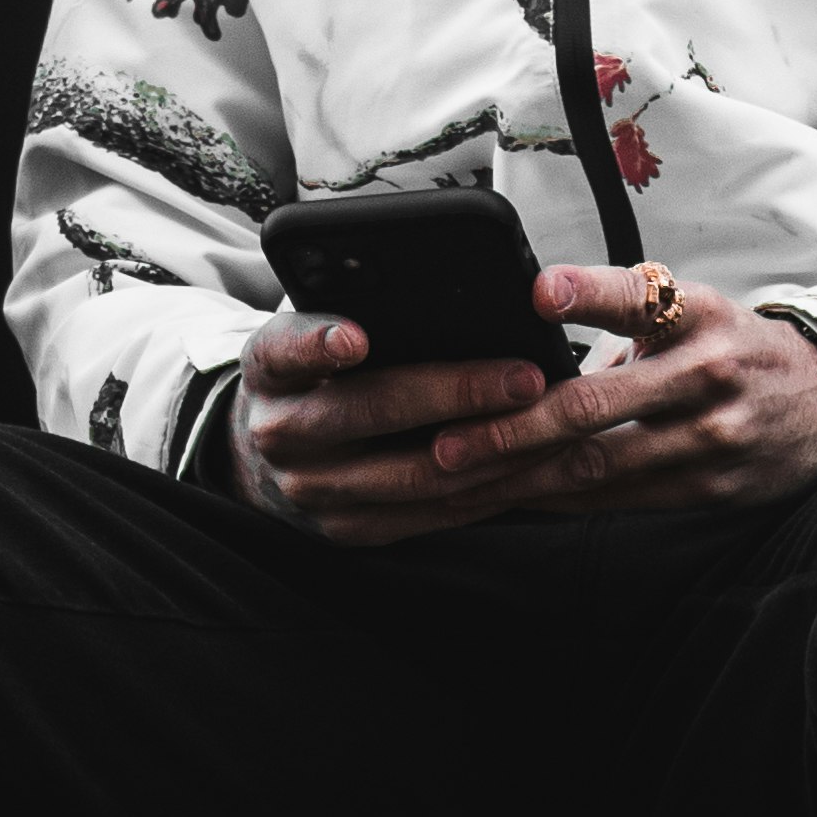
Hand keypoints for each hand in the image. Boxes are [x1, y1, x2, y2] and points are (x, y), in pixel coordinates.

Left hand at [223, 270, 816, 541]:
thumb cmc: (730, 346)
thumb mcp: (691, 308)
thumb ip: (622, 311)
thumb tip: (527, 313)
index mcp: (697, 314)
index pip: (639, 299)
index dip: (589, 295)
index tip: (539, 293)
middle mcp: (705, 373)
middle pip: (597, 404)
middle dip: (515, 427)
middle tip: (449, 442)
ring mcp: (710, 436)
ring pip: (599, 464)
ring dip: (521, 475)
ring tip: (458, 479)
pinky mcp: (711, 486)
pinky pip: (620, 497)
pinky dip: (560, 500)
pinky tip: (510, 500)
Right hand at [225, 310, 562, 544]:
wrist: (267, 459)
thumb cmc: (315, 375)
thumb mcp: (311, 336)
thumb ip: (353, 312)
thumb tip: (449, 286)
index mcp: (268, 370)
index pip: (285, 350)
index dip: (318, 344)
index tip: (356, 337)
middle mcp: (280, 432)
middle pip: (370, 412)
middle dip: (456, 393)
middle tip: (525, 377)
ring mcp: (313, 491)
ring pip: (412, 474)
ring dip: (490, 448)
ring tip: (548, 418)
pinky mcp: (349, 529)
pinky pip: (428, 514)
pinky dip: (484, 489)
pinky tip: (529, 462)